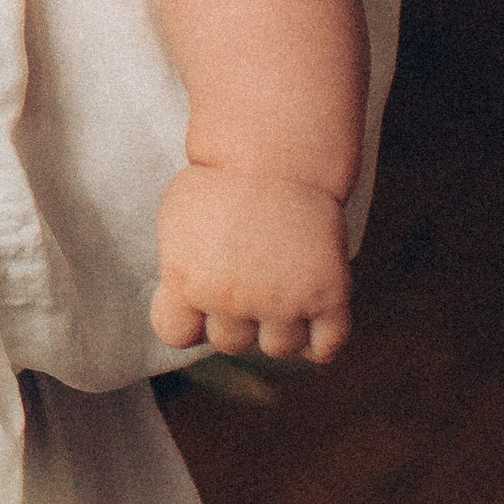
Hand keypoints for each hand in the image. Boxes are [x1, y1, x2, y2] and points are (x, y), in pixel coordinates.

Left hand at [153, 163, 352, 362]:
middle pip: (230, 343)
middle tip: (245, 280)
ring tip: (278, 291)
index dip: (188, 319)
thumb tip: (186, 303)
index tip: (198, 297)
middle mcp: (233, 299)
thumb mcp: (176, 223)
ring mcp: (283, 301)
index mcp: (187, 281)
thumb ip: (176, 271)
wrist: (275, 154)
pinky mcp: (328, 295)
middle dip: (235, 316)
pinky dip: (320, 343)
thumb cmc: (220, 182)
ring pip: (278, 349)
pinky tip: (310, 319)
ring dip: (277, 327)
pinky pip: (327, 346)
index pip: (175, 335)